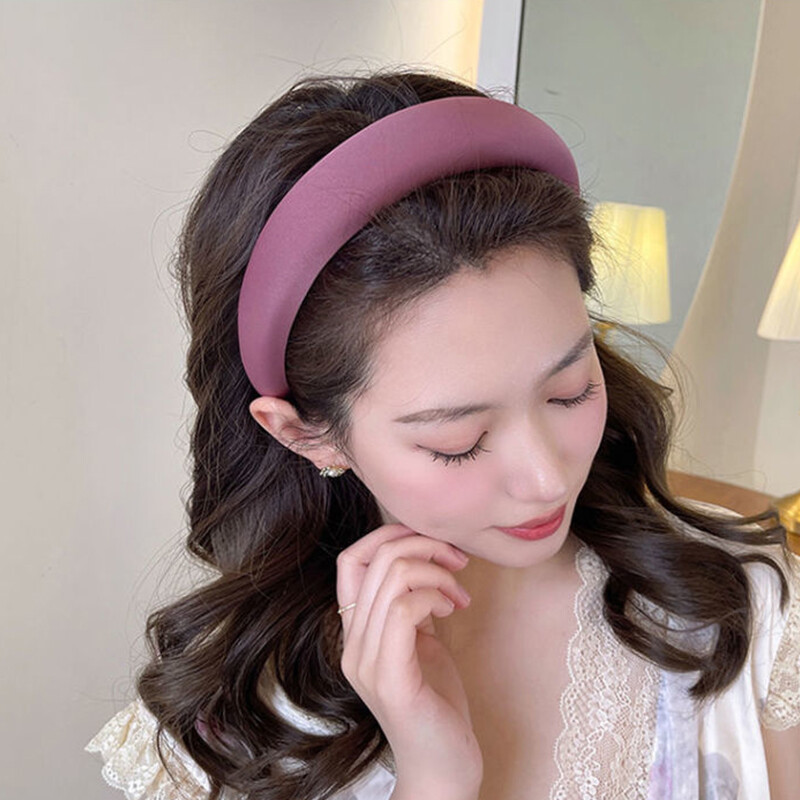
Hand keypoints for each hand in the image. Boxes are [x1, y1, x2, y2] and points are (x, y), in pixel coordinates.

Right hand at [336, 523, 483, 795]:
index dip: (387, 535)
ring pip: (391, 578)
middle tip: (457, 562)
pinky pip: (402, 610)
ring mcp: (367, 662)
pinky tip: (452, 610)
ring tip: (458, 594)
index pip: (350, 560)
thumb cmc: (436, 703)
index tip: (428, 540)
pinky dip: (434, 596)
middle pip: (375, 560)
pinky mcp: (391, 679)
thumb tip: (425, 562)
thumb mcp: (421, 641)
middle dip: (424, 546)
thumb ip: (412, 605)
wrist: (442, 768)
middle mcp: (352, 644)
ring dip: (435, 573)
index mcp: (355, 631)